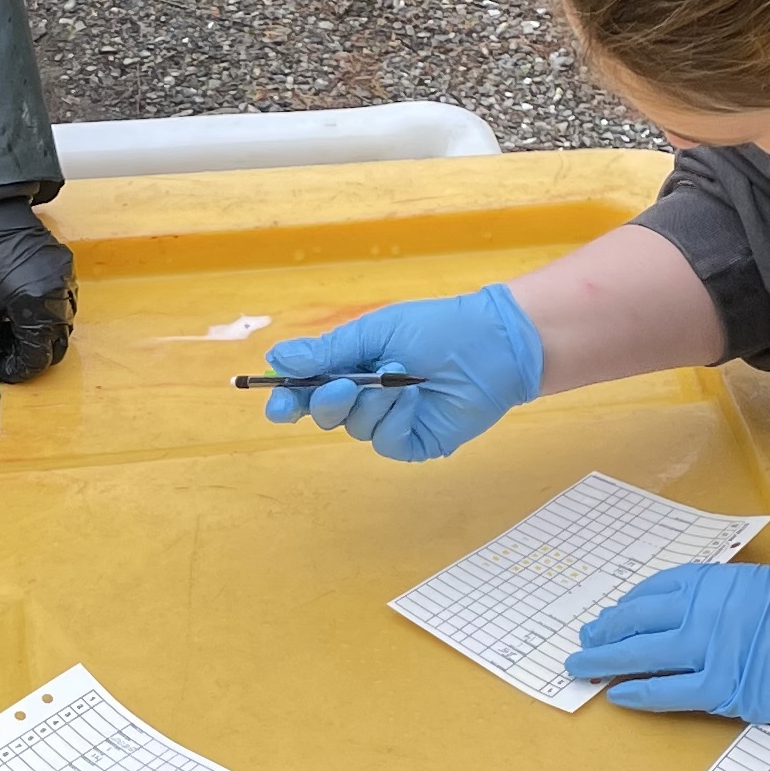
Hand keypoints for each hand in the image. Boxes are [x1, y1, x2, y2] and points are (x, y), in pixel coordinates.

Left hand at [0, 197, 75, 381]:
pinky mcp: (64, 265)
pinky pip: (64, 299)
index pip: (37, 356)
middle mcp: (59, 296)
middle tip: (8, 356)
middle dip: (34, 354)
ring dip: (43, 334)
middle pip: (57, 343)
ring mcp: (65, 279)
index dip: (19, 369)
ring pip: (64, 322)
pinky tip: (25, 311)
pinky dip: (48, 312)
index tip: (1, 370)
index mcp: (37, 309)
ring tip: (15, 333)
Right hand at [259, 285, 540, 460]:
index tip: (276, 404)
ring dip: (372, 403)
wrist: (493, 342)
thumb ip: (327, 351)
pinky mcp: (415, 442)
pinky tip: (413, 398)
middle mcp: (365, 398)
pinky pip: (386, 442)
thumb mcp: (374, 332)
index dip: (288, 400)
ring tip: (400, 377)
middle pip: (324, 415)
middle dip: (327, 402)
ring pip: (355, 429)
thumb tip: (277, 359)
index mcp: (351, 367)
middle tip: (341, 387)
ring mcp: (390, 423)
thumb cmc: (437, 328)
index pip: (307, 391)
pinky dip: (395, 419)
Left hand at [568, 562, 769, 725]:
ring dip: (606, 661)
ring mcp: (714, 652)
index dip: (630, 603)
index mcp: (721, 581)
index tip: (614, 612)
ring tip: (581, 666)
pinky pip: (669, 693)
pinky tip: (618, 695)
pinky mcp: (726, 690)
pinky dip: (639, 694)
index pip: (658, 588)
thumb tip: (698, 608)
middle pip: (640, 619)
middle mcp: (709, 612)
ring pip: (644, 657)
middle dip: (606, 629)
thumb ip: (729, 594)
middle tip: (584, 638)